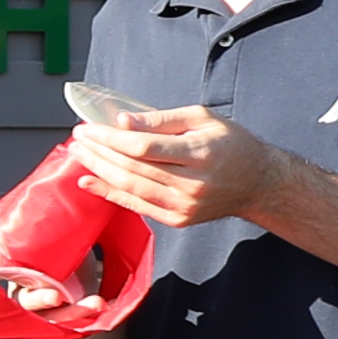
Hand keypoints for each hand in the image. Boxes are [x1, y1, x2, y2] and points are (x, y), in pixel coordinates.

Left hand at [69, 100, 280, 231]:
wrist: (259, 183)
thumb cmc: (231, 145)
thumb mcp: (202, 119)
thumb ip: (161, 119)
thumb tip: (122, 121)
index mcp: (201, 154)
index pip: (144, 147)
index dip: (110, 138)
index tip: (88, 127)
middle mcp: (192, 183)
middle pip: (132, 168)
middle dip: (98, 151)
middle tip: (77, 138)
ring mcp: (184, 205)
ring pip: (130, 187)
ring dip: (98, 171)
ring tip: (79, 154)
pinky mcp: (178, 219)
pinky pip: (136, 206)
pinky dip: (109, 193)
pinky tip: (89, 181)